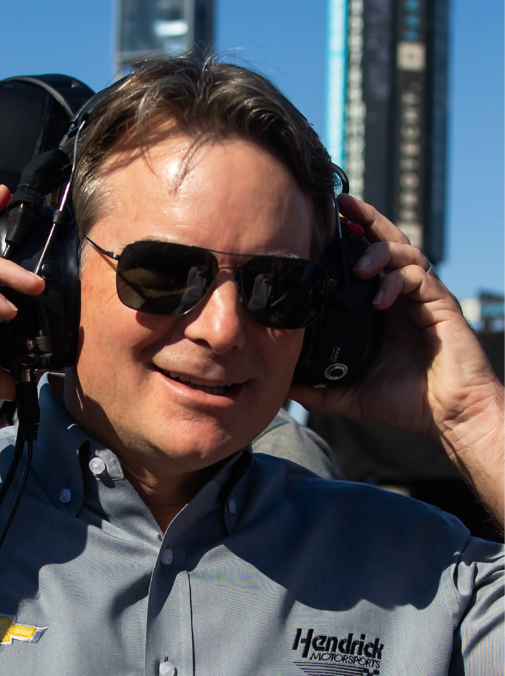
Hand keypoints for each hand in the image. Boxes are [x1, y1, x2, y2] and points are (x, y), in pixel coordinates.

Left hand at [289, 194, 502, 522]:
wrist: (450, 417)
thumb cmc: (405, 403)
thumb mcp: (347, 393)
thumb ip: (315, 387)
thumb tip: (278, 384)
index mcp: (378, 308)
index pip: (361, 262)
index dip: (345, 240)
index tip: (319, 224)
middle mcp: (400, 296)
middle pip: (384, 242)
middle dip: (364, 219)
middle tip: (340, 204)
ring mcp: (422, 298)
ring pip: (403, 252)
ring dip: (378, 252)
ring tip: (357, 267)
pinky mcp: (441, 305)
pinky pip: (420, 278)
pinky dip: (396, 281)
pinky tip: (379, 298)